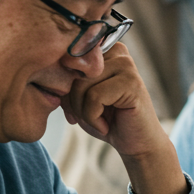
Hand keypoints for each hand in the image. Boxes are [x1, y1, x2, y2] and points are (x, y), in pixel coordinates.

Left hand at [63, 43, 185, 193]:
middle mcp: (117, 52)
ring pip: (81, 85)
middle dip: (73, 102)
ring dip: (83, 112)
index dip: (64, 89)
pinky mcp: (132, 83)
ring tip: (98, 121)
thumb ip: (66, 80)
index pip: (68, 61)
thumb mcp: (78, 98)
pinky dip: (93, 118)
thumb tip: (58, 69)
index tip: (75, 110)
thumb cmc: (107, 119)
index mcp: (104, 50)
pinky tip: (105, 126)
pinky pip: (94, 97)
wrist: (135, 143)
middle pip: (73, 73)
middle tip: (88, 118)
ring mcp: (127, 65)